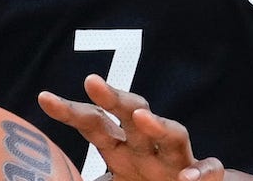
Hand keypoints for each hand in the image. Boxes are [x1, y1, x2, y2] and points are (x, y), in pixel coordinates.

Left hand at [38, 75, 225, 180]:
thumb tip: (46, 177)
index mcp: (119, 148)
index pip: (93, 123)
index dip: (70, 111)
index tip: (44, 97)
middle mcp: (146, 147)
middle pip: (131, 114)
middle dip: (113, 97)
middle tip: (91, 81)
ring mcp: (176, 160)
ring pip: (173, 134)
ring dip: (159, 124)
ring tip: (141, 118)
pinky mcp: (201, 175)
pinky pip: (207, 168)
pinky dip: (201, 172)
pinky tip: (187, 178)